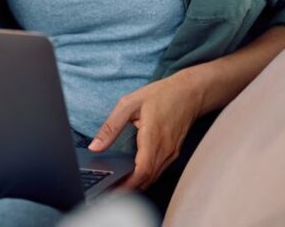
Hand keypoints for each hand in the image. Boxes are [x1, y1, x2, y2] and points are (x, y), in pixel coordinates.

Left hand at [88, 71, 203, 189]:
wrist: (189, 92)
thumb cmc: (161, 95)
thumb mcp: (129, 104)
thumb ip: (111, 127)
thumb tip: (95, 146)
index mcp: (153, 138)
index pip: (142, 171)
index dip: (128, 185)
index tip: (112, 190)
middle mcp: (165, 150)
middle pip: (147, 179)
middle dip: (128, 188)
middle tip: (108, 190)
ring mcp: (171, 153)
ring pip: (153, 177)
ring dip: (137, 184)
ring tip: (116, 185)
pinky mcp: (173, 152)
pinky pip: (158, 170)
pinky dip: (145, 176)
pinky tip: (132, 174)